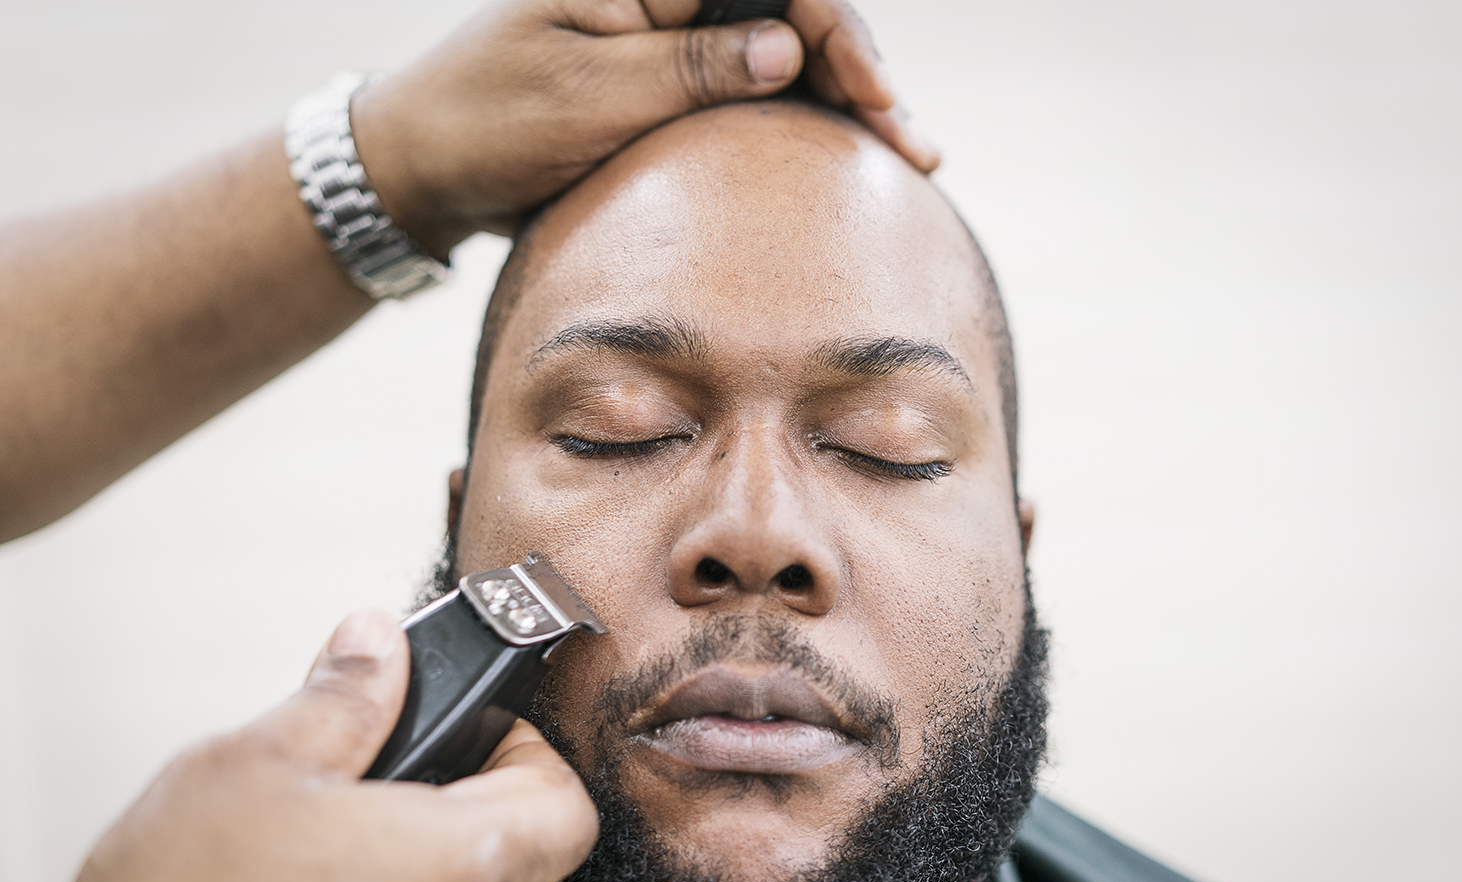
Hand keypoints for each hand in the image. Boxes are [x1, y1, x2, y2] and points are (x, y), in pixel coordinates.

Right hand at [45, 611, 598, 881]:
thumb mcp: (252, 767)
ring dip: (406, 859)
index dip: (524, 748)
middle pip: (512, 847)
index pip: (565, 798)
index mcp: (462, 864)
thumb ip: (339, 697)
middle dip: (450, 797)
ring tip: (316, 840)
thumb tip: (378, 640)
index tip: (457, 726)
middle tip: (368, 775)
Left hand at [353, 0, 938, 252]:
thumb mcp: (586, 98)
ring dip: (845, 96)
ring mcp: (672, 30)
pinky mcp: (671, 73)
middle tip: (914, 145)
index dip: (837, 31)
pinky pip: (756, 82)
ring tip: (905, 155)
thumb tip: (788, 47)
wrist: (427, 164)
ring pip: (787, 45)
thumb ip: (689, 67)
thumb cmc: (487, 122)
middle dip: (859, 67)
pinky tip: (847, 151)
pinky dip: (804, 116)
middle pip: (795, 7)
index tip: (871, 99)